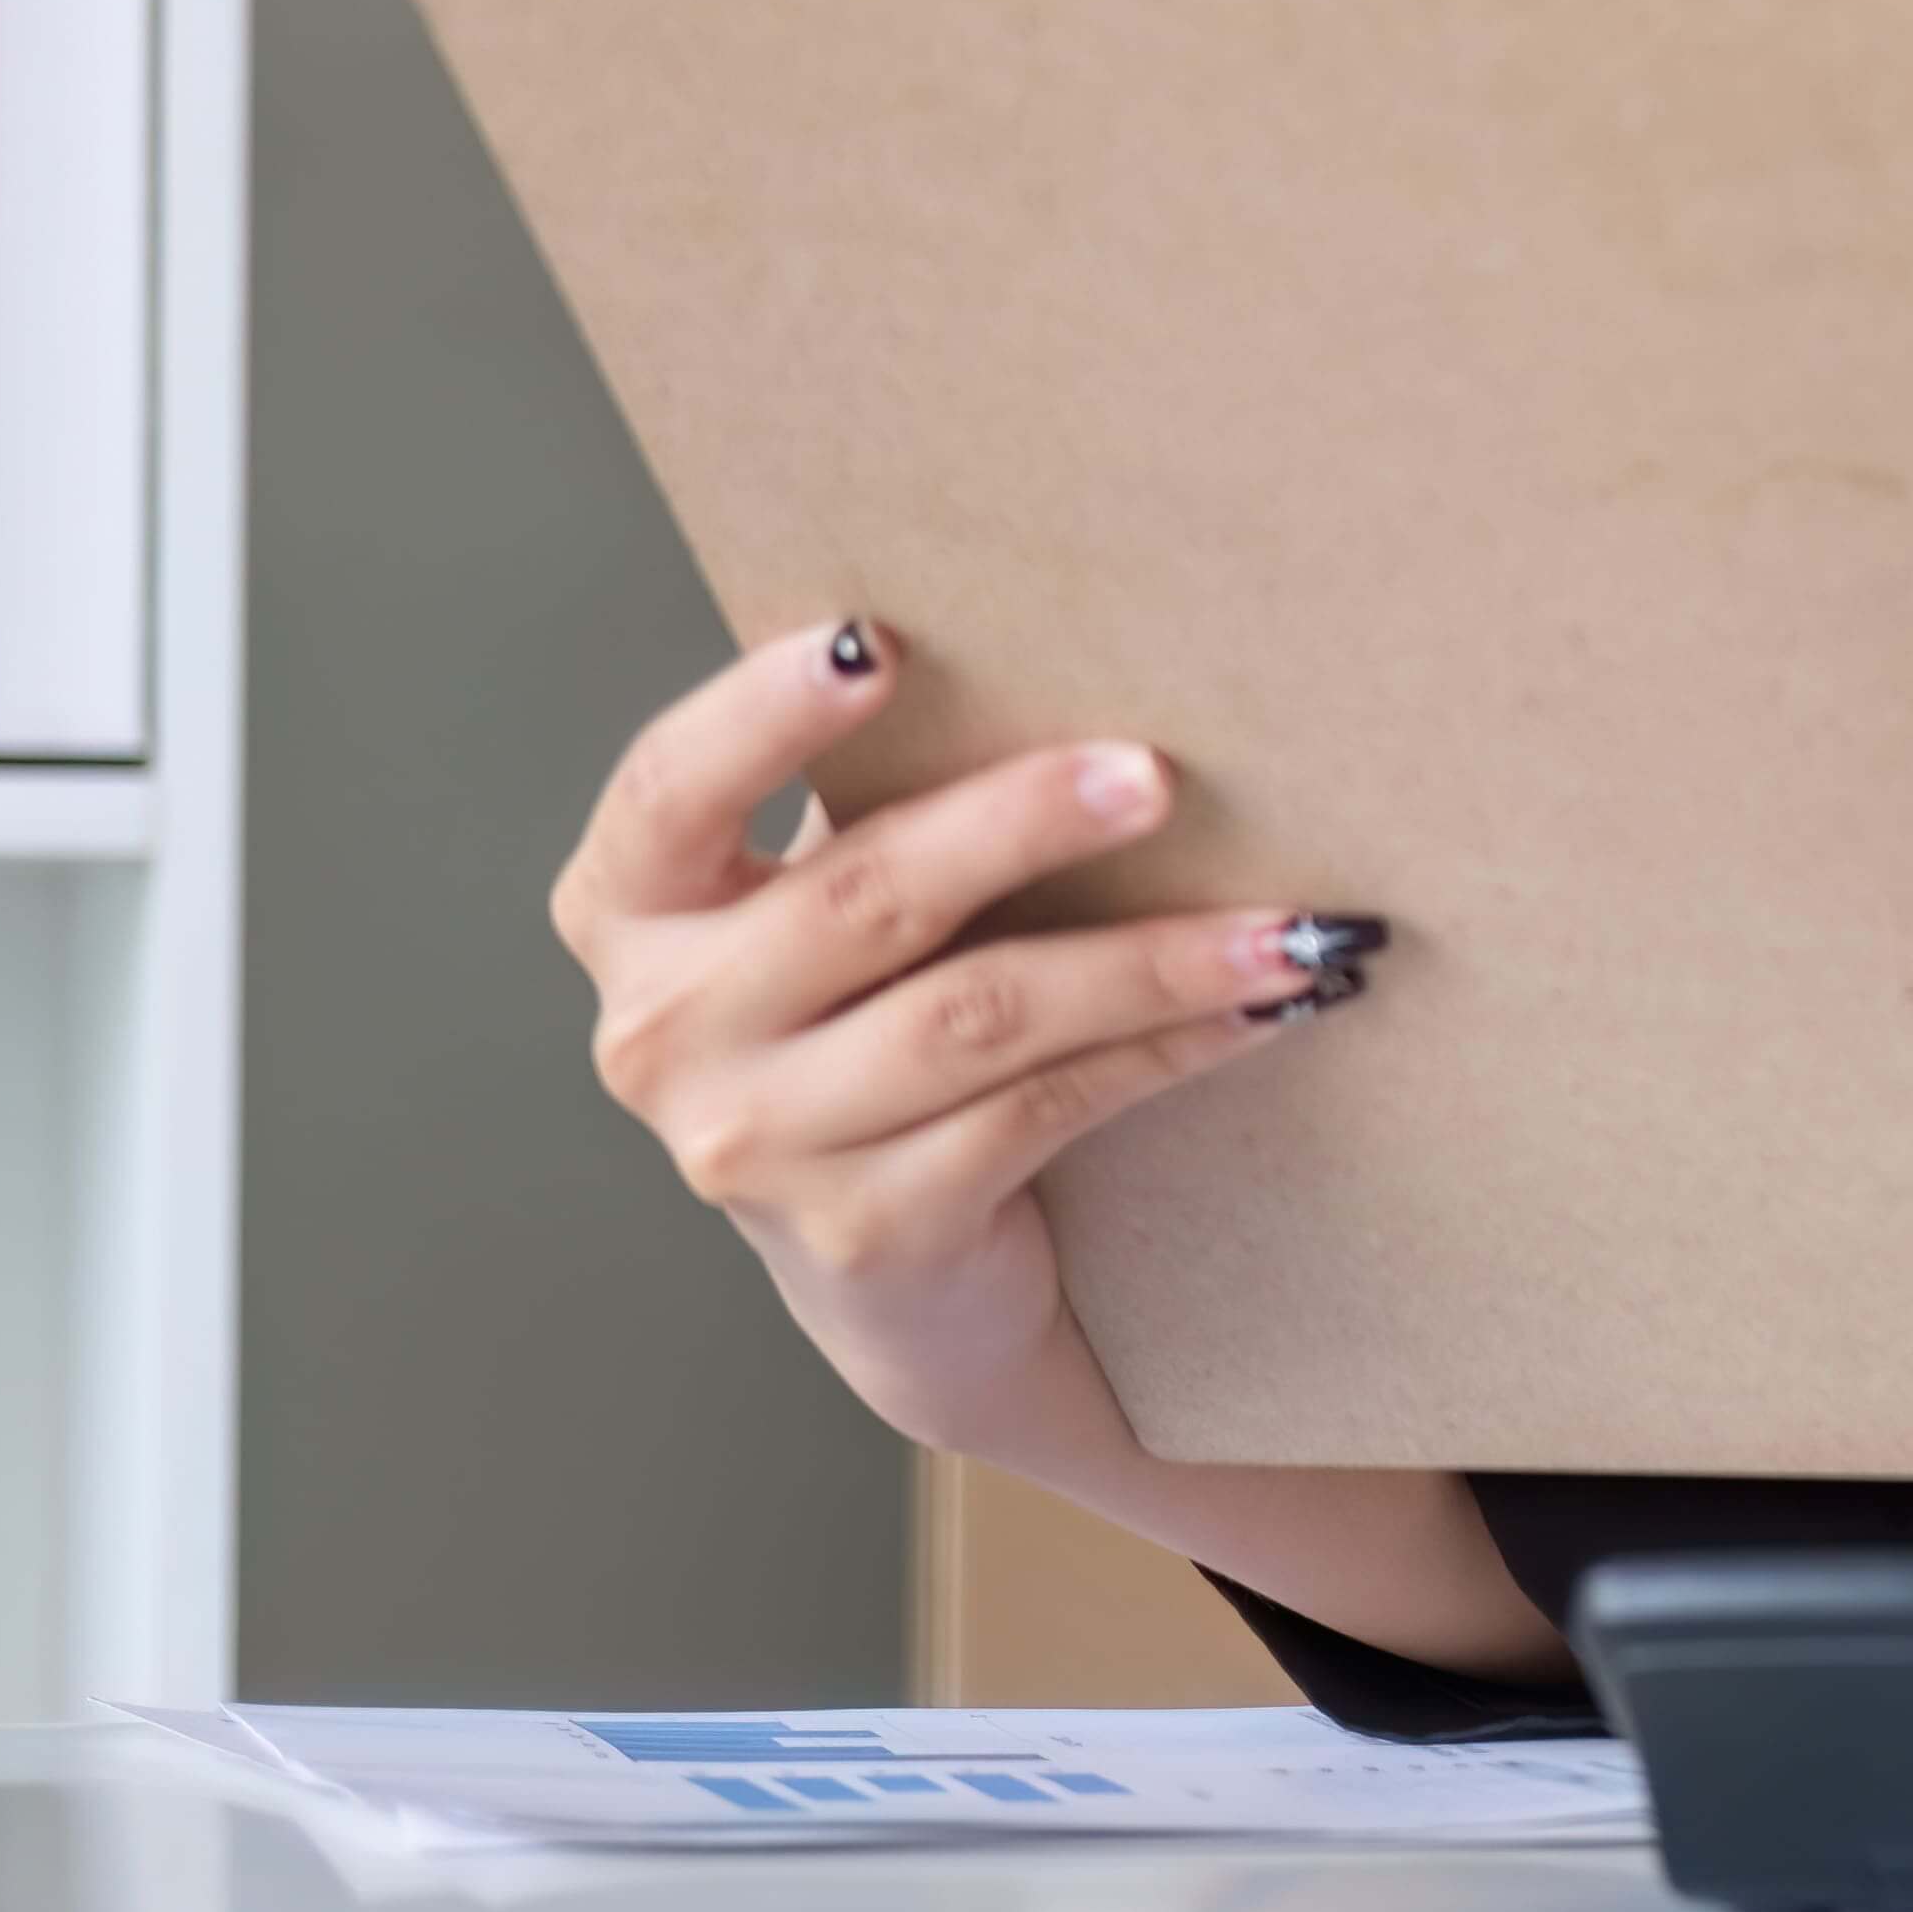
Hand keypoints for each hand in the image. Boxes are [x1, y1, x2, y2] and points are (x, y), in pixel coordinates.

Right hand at [548, 619, 1384, 1472]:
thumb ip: (878, 802)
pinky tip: (1260, 1007)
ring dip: (1148, 959)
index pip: (669, 790)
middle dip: (1023, 821)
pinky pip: (1044, 1108)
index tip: (876, 640)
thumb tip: (1074, 659)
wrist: (893, 1272)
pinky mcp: (870, 1231)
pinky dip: (1167, 1046)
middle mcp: (663, 1032)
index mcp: (631, 911)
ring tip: (1282, 925)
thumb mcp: (828, 908)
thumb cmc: (870, 1021)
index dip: (763, 713)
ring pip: (976, 1016)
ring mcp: (757, 1147)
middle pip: (860, 898)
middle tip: (1154, 775)